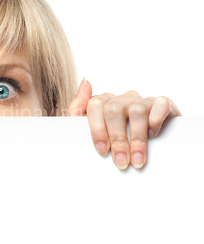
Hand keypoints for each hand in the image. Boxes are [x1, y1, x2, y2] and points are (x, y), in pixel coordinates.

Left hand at [67, 78, 181, 169]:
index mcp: (105, 103)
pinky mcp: (164, 104)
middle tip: (121, 161)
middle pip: (114, 110)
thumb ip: (80, 109)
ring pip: (136, 110)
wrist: (154, 147)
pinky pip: (160, 105)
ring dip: (136, 139)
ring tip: (137, 159)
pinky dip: (155, 122)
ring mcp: (143, 100)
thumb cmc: (119, 139)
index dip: (97, 129)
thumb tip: (85, 82)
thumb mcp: (94, 130)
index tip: (102, 150)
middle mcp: (123, 99)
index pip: (95, 105)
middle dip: (117, 139)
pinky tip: (153, 136)